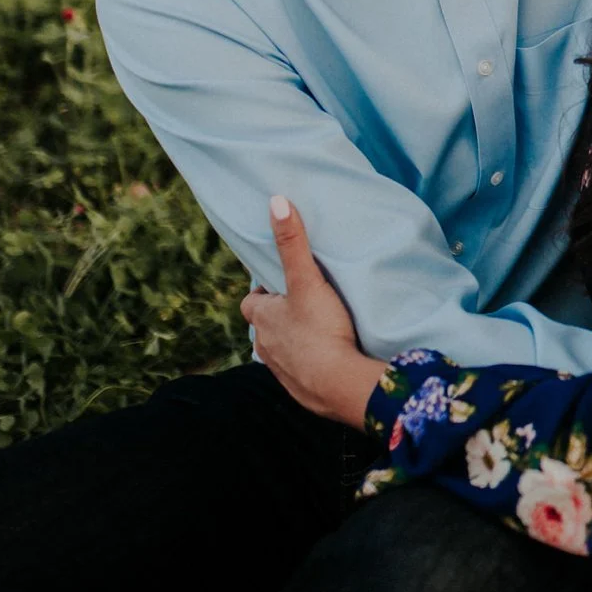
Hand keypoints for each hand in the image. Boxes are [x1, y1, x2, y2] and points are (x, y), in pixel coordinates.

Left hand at [239, 196, 385, 426]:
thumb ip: (293, 243)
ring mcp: (281, 371)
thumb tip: (275, 201)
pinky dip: (309, 363)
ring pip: (281, 350)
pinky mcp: (300, 389)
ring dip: (295, 340)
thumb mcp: (307, 280)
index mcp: (261, 319)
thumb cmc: (319, 329)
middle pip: (267, 326)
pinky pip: (300, 372)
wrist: (338, 385)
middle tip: (307, 303)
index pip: (252, 301)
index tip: (284, 284)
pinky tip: (328, 356)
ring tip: (321, 329)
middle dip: (281, 316)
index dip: (265, 292)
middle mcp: (264, 346)